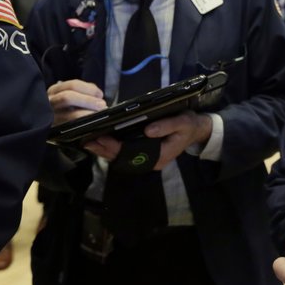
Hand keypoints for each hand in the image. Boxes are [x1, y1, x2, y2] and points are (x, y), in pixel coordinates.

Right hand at [47, 79, 106, 124]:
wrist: (51, 121)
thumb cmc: (67, 106)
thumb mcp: (72, 94)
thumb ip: (84, 91)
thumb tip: (98, 95)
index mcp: (55, 90)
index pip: (72, 85)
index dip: (89, 89)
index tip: (100, 95)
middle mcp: (50, 102)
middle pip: (68, 98)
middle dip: (88, 101)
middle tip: (102, 105)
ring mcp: (52, 117)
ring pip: (71, 115)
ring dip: (88, 114)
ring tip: (99, 115)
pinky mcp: (56, 130)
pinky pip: (73, 128)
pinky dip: (85, 125)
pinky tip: (92, 124)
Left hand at [82, 111, 212, 169]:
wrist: (197, 130)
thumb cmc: (189, 126)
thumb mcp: (182, 123)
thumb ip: (166, 126)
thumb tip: (147, 130)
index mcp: (158, 157)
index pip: (131, 154)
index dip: (115, 147)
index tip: (101, 138)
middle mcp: (150, 161)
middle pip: (123, 159)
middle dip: (104, 151)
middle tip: (87, 142)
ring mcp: (147, 158)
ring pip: (122, 158)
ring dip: (105, 151)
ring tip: (90, 143)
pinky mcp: (145, 152)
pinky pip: (126, 154)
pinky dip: (113, 148)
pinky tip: (102, 142)